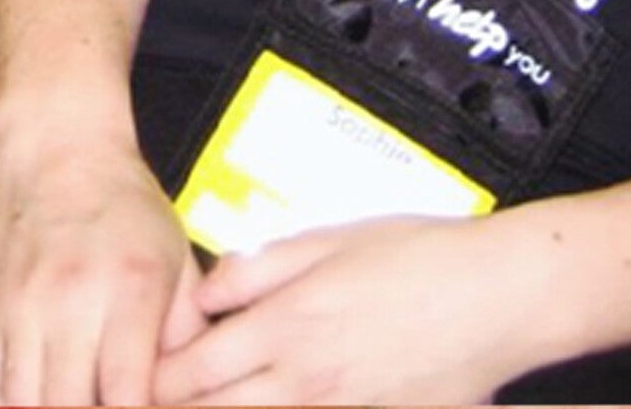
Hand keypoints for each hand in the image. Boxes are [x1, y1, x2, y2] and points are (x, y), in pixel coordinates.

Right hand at [0, 135, 205, 405]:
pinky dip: (5, 406)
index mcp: (131, 290)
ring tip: (70, 398)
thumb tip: (188, 392)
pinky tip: (31, 400)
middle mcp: (71, 301)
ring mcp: (20, 306)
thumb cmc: (125, 205)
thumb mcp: (178, 257)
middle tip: (102, 405)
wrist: (59, 146)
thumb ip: (187, 333)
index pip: (127, 397)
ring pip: (23, 405)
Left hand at [151, 215, 536, 407]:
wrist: (497, 298)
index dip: (153, 381)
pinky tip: (271, 405)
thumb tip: (205, 294)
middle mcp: (303, 380)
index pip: (191, 370)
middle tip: (144, 401)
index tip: (133, 379)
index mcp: (285, 323)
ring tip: (202, 405)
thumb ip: (258, 267)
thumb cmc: (419, 254)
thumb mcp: (331, 238)